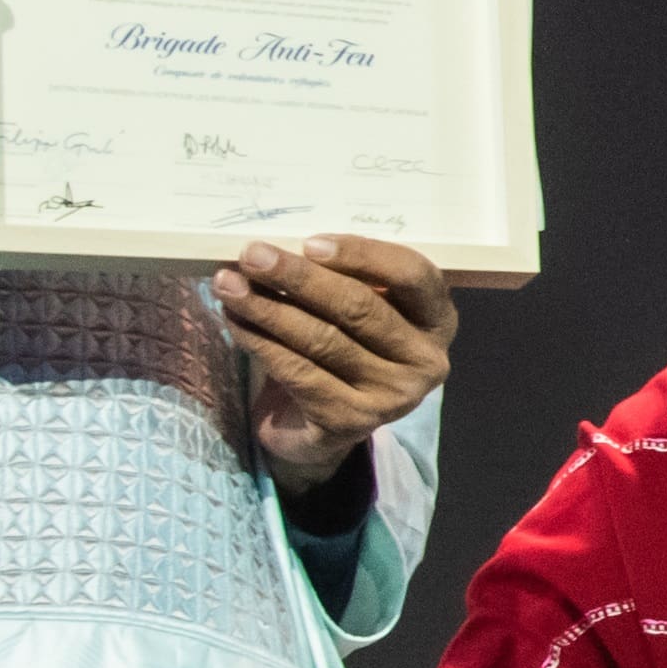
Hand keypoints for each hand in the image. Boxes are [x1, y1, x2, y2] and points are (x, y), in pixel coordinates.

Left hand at [215, 235, 457, 492]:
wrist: (325, 425)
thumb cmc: (347, 345)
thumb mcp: (363, 308)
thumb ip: (346, 277)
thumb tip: (285, 244)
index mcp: (438, 318)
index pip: (413, 275)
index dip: (363, 255)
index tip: (310, 243)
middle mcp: (425, 360)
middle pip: (359, 307)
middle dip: (298, 278)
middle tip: (252, 255)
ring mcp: (392, 396)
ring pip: (322, 340)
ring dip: (267, 308)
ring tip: (228, 285)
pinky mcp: (351, 421)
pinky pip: (298, 372)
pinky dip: (260, 342)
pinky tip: (235, 321)